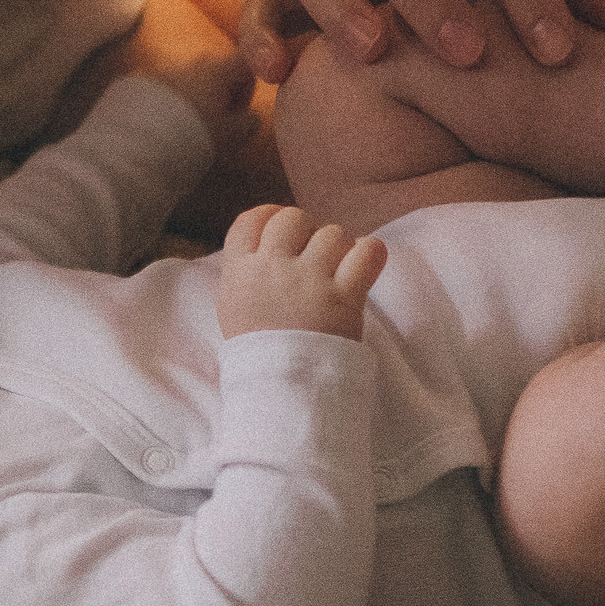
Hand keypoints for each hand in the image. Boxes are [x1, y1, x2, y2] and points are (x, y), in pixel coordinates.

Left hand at [61, 0, 257, 156]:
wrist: (138, 142)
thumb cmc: (194, 137)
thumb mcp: (232, 136)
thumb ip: (249, 123)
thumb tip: (251, 117)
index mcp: (217, 69)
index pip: (246, 65)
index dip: (248, 90)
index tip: (237, 115)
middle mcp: (189, 62)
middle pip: (214, 73)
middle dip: (217, 96)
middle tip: (210, 128)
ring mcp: (161, 70)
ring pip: (185, 81)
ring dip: (190, 100)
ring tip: (181, 131)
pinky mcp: (136, 82)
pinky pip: (158, 89)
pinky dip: (163, 103)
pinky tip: (158, 128)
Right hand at [218, 204, 385, 342]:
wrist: (283, 388)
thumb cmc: (260, 350)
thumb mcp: (234, 307)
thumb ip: (246, 273)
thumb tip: (266, 243)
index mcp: (240, 272)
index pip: (251, 219)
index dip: (269, 217)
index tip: (282, 230)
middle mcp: (272, 268)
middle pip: (291, 218)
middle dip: (305, 232)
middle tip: (311, 258)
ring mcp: (309, 280)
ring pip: (332, 233)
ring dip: (338, 248)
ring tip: (336, 272)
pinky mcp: (344, 296)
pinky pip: (367, 252)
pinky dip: (370, 254)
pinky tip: (364, 266)